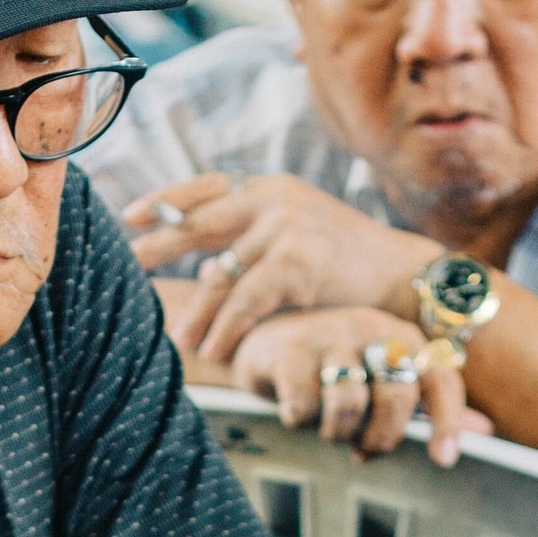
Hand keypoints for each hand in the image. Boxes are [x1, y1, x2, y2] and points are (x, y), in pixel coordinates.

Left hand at [124, 172, 440, 369]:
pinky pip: (244, 302)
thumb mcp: (303, 231)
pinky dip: (226, 329)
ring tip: (181, 337)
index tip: (132, 215)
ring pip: (221, 274)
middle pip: (202, 223)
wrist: (404, 277)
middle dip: (163, 246)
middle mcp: (274, 200)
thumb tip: (209, 260)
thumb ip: (258, 236)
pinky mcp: (293, 262)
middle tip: (134, 267)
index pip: (208, 187)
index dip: (167, 201)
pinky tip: (214, 349)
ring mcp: (283, 228)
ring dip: (198, 310)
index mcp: (272, 187)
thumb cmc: (353, 264)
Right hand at [228, 306, 488, 468]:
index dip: (447, 422)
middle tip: (364, 449)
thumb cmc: (333, 367)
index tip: (442, 459)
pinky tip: (292, 412)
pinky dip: (300, 420)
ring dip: (337, 432)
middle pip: (396, 398)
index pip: (440, 380)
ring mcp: (330, 334)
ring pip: (349, 404)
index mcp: (404, 338)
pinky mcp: (290, 349)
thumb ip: (428, 404)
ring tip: (326, 429)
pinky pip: (304, 405)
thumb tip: (486, 431)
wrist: (263, 338)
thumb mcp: (382, 382)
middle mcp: (373, 328)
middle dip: (382, 436)